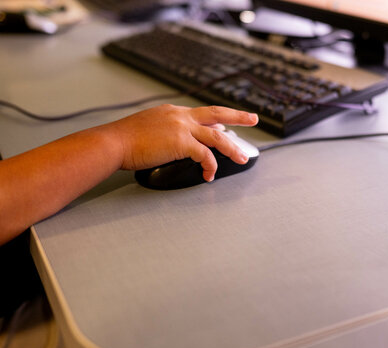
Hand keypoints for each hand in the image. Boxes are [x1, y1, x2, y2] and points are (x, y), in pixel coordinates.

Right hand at [108, 104, 257, 180]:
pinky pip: (205, 155)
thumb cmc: (125, 140)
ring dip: (232, 148)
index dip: (217, 120)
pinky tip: (209, 175)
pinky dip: (210, 166)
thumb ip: (167, 131)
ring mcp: (182, 128)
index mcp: (173, 112)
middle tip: (253, 118)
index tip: (225, 125)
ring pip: (217, 136)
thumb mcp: (149, 127)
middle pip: (217, 113)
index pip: (202, 114)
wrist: (113, 143)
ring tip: (241, 158)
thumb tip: (179, 142)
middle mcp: (181, 116)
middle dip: (238, 116)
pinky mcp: (181, 142)